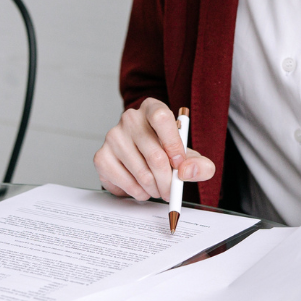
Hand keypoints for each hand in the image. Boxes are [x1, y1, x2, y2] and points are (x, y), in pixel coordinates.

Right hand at [94, 97, 215, 200]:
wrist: (141, 158)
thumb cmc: (165, 152)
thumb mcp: (187, 156)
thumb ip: (199, 164)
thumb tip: (187, 171)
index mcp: (152, 108)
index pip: (161, 117)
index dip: (173, 143)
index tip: (179, 164)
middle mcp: (130, 118)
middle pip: (155, 154)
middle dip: (167, 181)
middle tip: (171, 191)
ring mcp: (113, 136)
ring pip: (142, 173)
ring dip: (154, 189)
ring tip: (157, 189)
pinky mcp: (102, 156)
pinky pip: (125, 182)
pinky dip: (138, 192)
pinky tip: (141, 188)